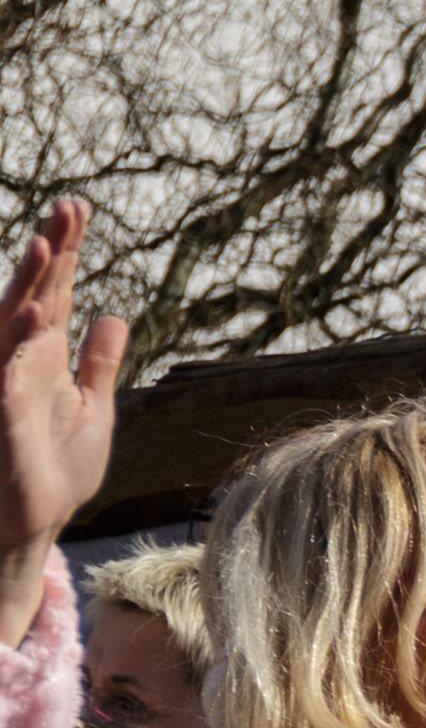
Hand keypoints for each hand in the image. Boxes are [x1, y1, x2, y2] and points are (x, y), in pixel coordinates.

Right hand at [0, 202, 127, 650]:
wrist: (34, 520)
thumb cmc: (56, 467)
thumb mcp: (94, 408)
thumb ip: (100, 363)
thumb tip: (113, 315)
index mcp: (48, 355)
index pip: (60, 292)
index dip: (69, 252)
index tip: (79, 209)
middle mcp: (24, 360)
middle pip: (38, 294)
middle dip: (53, 252)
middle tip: (69, 207)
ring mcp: (9, 384)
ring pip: (14, 324)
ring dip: (31, 286)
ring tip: (50, 246)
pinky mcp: (3, 415)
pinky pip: (8, 374)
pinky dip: (21, 345)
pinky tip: (38, 317)